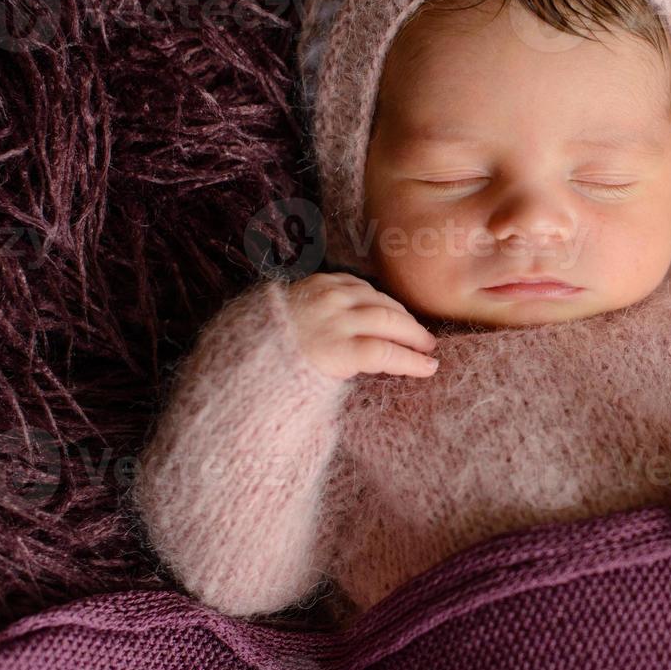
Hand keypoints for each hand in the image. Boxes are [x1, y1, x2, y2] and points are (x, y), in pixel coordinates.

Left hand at [285, 272, 438, 379]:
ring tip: (412, 328)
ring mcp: (325, 295)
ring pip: (377, 298)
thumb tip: (389, 366)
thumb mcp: (315, 388)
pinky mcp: (317, 281)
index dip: (412, 361)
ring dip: (399, 313)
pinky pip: (357, 283)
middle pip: (388, 321)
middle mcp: (332, 318)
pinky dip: (375, 294)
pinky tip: (384, 306)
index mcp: (332, 351)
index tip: (431, 368)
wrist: (239, 347)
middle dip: (414, 335)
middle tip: (429, 347)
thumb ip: (352, 374)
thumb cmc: (277, 377)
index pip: (385, 353)